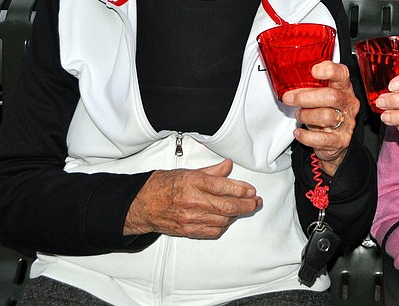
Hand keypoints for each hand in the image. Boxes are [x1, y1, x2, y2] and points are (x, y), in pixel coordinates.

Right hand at [123, 158, 261, 237]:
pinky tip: (228, 219)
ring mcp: (191, 218)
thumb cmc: (162, 186)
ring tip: (244, 209)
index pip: (223, 186)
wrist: (142, 204)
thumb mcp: (187, 171)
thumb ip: (211, 171)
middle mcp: (193, 201)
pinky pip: (213, 231)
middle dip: (247, 205)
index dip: (241, 189)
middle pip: (228, 206)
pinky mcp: (188, 230)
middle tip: (256, 202)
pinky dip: (224, 226)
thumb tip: (228, 166)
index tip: (252, 190)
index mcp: (192, 182)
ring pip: (223, 219)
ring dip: (236, 215)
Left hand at [282, 61, 358, 175]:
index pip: (342, 74)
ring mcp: (346, 123)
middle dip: (306, 97)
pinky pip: (321, 138)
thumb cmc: (326, 111)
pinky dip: (306, 136)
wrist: (335, 140)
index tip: (314, 70)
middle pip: (332, 96)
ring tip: (299, 115)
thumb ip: (312, 83)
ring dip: (306, 116)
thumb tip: (289, 75)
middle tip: (290, 98)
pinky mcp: (340, 140)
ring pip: (326, 116)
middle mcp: (348, 104)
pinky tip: (299, 132)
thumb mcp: (321, 94)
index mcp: (344, 88)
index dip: (330, 71)